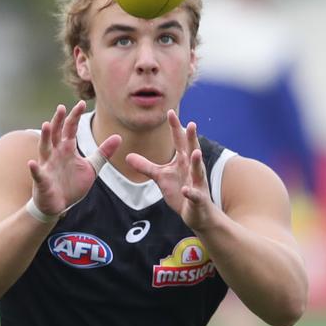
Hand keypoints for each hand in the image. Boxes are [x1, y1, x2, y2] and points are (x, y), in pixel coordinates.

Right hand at [28, 101, 120, 215]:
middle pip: (56, 134)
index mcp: (67, 148)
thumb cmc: (72, 184)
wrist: (59, 205)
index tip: (80, 103)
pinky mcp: (42, 181)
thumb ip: (103, 152)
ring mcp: (47, 166)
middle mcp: (55, 154)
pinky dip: (35, 169)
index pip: (70, 129)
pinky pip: (38, 174)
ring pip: (44, 148)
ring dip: (45, 137)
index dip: (75, 116)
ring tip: (46, 125)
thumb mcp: (92, 167)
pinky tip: (32, 163)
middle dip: (58, 121)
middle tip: (62, 107)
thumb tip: (118, 136)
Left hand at [125, 110, 214, 229]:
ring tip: (196, 152)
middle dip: (192, 138)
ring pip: (198, 171)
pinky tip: (185, 190)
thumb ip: (146, 166)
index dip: (175, 127)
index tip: (170, 112)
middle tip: (192, 123)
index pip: (179, 141)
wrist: (197, 214)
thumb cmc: (180, 192)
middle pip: (192, 151)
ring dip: (197, 162)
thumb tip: (128, 156)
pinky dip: (190, 192)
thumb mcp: (161, 177)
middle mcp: (192, 169)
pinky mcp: (197, 199)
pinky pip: (194, 195)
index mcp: (183, 161)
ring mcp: (197, 184)